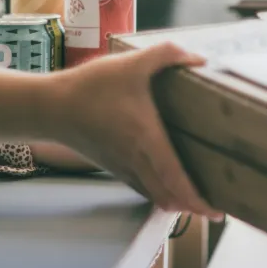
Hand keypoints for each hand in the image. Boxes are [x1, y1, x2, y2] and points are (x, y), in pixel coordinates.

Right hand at [50, 43, 222, 220]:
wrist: (49, 108)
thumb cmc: (91, 88)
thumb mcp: (131, 64)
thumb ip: (167, 56)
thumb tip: (199, 60)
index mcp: (146, 139)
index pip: (176, 178)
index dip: (196, 199)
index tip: (216, 212)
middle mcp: (137, 160)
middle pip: (169, 196)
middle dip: (194, 207)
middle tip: (217, 212)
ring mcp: (124, 167)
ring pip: (155, 195)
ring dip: (177, 202)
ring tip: (198, 201)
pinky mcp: (114, 166)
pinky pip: (142, 187)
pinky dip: (159, 193)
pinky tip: (168, 187)